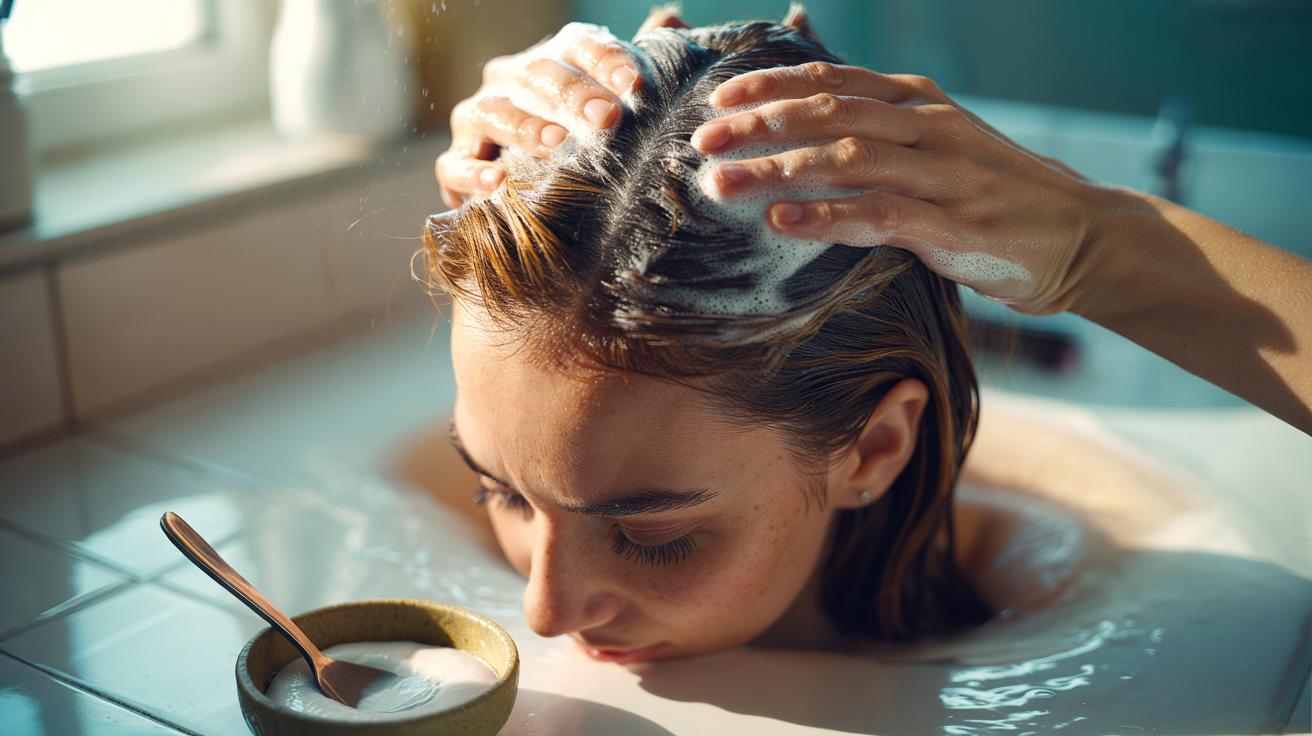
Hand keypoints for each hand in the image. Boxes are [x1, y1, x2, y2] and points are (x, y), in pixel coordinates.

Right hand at [436, 23, 638, 207]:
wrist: (538, 196)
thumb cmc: (586, 142)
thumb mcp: (617, 105)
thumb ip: (642, 66)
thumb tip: (673, 16)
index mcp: (553, 59)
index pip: (578, 44)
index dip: (606, 59)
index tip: (635, 82)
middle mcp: (510, 79)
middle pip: (538, 75)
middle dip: (574, 94)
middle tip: (607, 117)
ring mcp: (477, 117)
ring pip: (493, 112)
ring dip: (526, 127)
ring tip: (558, 145)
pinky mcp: (457, 162)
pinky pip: (455, 163)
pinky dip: (473, 172)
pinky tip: (498, 182)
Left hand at [690, 64, 1110, 314]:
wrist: (1084, 234)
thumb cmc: (999, 194)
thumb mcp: (941, 147)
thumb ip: (883, 137)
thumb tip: (807, 142)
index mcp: (919, 103)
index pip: (833, 81)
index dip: (771, 86)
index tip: (719, 100)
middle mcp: (928, 127)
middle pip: (828, 112)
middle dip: (758, 123)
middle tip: (701, 140)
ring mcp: (942, 174)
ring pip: (845, 158)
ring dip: (776, 168)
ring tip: (720, 182)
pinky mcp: (954, 225)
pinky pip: (879, 215)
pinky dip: (826, 216)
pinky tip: (782, 221)